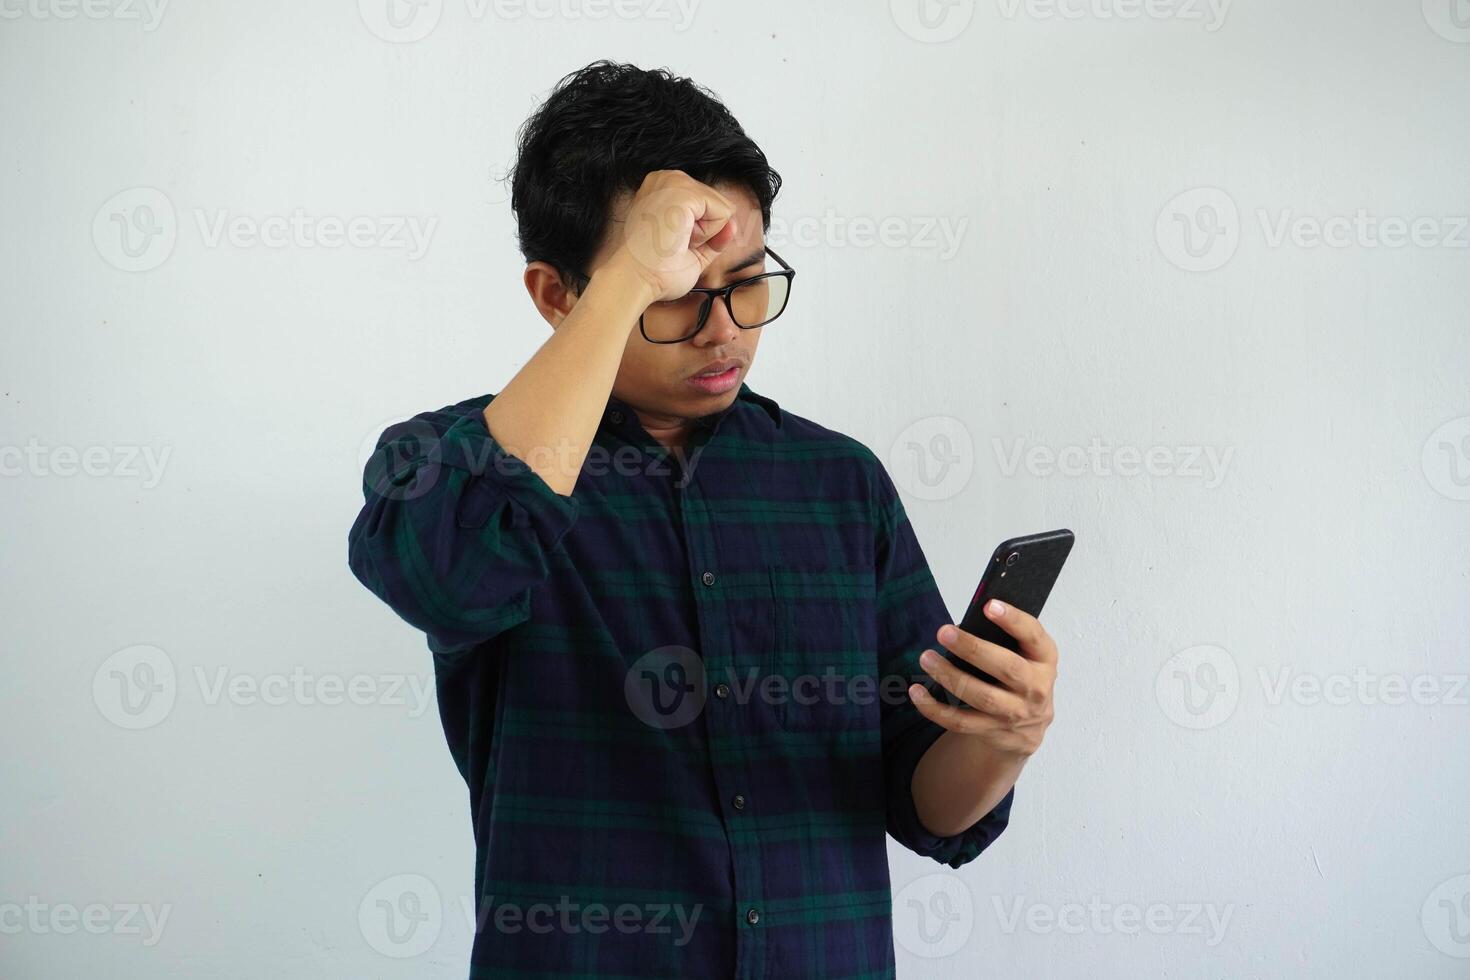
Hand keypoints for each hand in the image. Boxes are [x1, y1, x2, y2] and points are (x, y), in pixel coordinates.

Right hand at [611, 169, 737, 301]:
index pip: (707, 208)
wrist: (635, 279)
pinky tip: (681, 237)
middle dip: (704, 233)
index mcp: (662, 189)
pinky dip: (708, 233)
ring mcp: (674, 180)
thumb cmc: (654, 271)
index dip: (700, 234)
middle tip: (673, 245)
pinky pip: (723, 213)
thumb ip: (715, 237)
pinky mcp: (684, 189)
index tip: (671, 244)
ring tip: (675, 241)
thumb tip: (734, 225)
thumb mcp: (692, 252)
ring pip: (721, 208)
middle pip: (717, 206)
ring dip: (705, 234)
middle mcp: (666, 178)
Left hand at [908, 599, 1057, 757]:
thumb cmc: (1021, 677)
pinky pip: (959, 722)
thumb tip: (962, 626)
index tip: (988, 605)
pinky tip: (917, 692)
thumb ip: (1005, 639)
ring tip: (927, 658)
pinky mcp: (992, 730)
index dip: (1013, 620)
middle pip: (1006, 668)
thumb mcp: (1026, 655)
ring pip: (981, 696)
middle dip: (973, 649)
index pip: (1033, 636)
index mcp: (1044, 660)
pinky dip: (934, 708)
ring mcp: (1014, 712)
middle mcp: (1035, 688)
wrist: (1028, 727)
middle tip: (944, 632)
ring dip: (950, 676)